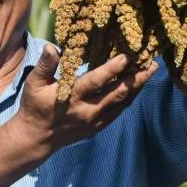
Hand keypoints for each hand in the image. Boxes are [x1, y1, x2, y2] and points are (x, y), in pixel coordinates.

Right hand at [15, 45, 158, 153]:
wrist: (37, 137)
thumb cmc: (35, 106)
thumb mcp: (34, 84)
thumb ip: (45, 65)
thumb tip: (53, 48)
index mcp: (73, 97)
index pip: (96, 81)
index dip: (112, 69)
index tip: (127, 56)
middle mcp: (88, 110)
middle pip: (118, 93)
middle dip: (137, 78)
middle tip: (152, 63)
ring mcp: (95, 120)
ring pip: (122, 103)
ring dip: (138, 87)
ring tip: (150, 71)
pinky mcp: (98, 126)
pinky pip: (119, 111)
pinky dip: (130, 98)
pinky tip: (137, 87)